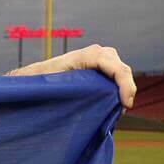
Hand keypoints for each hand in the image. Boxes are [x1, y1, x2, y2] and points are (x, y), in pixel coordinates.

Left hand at [5, 44, 136, 108]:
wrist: (37, 74)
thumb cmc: (43, 79)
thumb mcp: (55, 85)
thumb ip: (71, 89)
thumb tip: (86, 102)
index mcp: (87, 55)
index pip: (116, 68)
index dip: (125, 86)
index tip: (125, 104)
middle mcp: (97, 52)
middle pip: (122, 70)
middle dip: (126, 90)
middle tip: (122, 111)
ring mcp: (101, 56)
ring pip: (122, 72)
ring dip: (123, 89)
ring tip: (118, 108)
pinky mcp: (102, 64)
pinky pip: (116, 74)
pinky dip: (119, 87)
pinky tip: (115, 101)